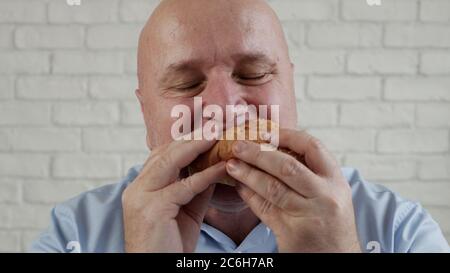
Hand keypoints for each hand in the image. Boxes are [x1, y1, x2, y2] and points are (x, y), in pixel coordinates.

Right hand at [122, 137, 226, 252]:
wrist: (156, 270)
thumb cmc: (169, 245)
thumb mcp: (185, 211)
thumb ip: (195, 188)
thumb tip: (214, 167)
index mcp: (141, 187)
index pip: (162, 155)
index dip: (186, 141)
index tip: (209, 131)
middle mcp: (136, 188)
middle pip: (165, 153)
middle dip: (192, 137)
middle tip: (216, 126)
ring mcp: (141, 197)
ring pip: (170, 162)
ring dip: (197, 147)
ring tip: (218, 136)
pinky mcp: (152, 208)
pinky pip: (184, 186)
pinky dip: (205, 175)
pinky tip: (221, 167)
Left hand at [226, 129, 360, 251]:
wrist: (338, 259)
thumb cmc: (331, 225)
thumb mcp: (330, 195)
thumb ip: (309, 175)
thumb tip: (271, 149)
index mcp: (336, 181)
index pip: (312, 147)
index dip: (287, 135)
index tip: (266, 130)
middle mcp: (325, 196)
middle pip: (287, 167)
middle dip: (258, 153)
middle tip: (238, 145)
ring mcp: (309, 216)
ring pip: (273, 188)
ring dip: (248, 174)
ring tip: (231, 165)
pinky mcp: (293, 233)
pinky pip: (265, 210)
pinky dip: (249, 197)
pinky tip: (238, 188)